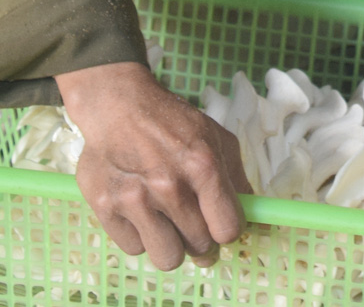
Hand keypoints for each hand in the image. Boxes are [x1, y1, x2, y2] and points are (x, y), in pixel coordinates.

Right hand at [55, 61, 250, 270]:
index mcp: (202, 166)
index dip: (228, 232)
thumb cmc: (171, 123)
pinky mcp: (105, 207)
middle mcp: (168, 185)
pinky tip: (139, 211)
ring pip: (167, 258)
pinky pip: (133, 249)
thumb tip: (258, 218)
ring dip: (171, 245)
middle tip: (192, 223)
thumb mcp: (217, 138)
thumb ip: (237, 180)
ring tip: (167, 223)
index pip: (228, 229)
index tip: (222, 227)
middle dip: (201, 240)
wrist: (118, 106)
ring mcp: (134, 199)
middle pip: (200, 247)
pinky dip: (139, 236)